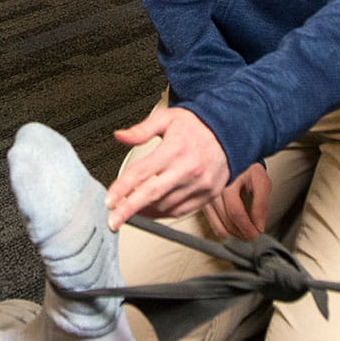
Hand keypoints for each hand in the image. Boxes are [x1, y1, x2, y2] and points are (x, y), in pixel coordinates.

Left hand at [105, 105, 230, 229]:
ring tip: (129, 210)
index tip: (109, 201)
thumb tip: (120, 136)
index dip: (122, 189)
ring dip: (144, 211)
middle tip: (112, 221)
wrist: (230, 133)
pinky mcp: (208, 196)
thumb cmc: (197, 127)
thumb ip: (141, 130)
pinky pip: (180, 211)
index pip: (141, 173)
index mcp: (174, 150)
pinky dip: (162, 213)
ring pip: (165, 206)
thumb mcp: (166, 118)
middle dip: (128, 210)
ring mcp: (199, 185)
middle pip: (151, 195)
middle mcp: (187, 170)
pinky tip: (150, 210)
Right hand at [201, 163, 271, 240]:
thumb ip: (261, 204)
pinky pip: (211, 222)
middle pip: (226, 220)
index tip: (256, 233)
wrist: (233, 157)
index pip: (235, 212)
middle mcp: (213, 189)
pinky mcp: (202, 201)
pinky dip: (223, 229)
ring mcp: (205, 196)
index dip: (247, 227)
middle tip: (252, 235)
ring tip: (243, 232)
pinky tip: (232, 227)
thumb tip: (259, 226)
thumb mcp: (261, 182)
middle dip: (242, 233)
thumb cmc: (247, 168)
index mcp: (227, 182)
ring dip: (233, 234)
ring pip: (217, 225)